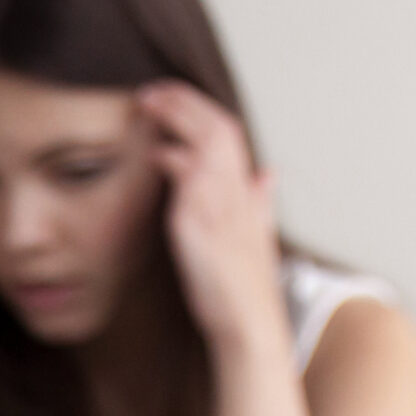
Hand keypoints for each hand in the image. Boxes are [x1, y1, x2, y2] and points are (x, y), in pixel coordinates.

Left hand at [136, 81, 286, 350]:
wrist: (249, 325)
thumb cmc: (245, 289)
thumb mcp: (257, 238)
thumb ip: (259, 202)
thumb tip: (268, 175)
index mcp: (250, 193)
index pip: (230, 133)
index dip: (202, 109)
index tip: (175, 98)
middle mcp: (240, 192)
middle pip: (219, 126)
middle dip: (186, 101)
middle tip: (153, 90)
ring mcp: (223, 205)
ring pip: (207, 140)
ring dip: (177, 116)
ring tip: (148, 103)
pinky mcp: (202, 223)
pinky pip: (189, 176)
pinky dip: (173, 157)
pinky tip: (155, 153)